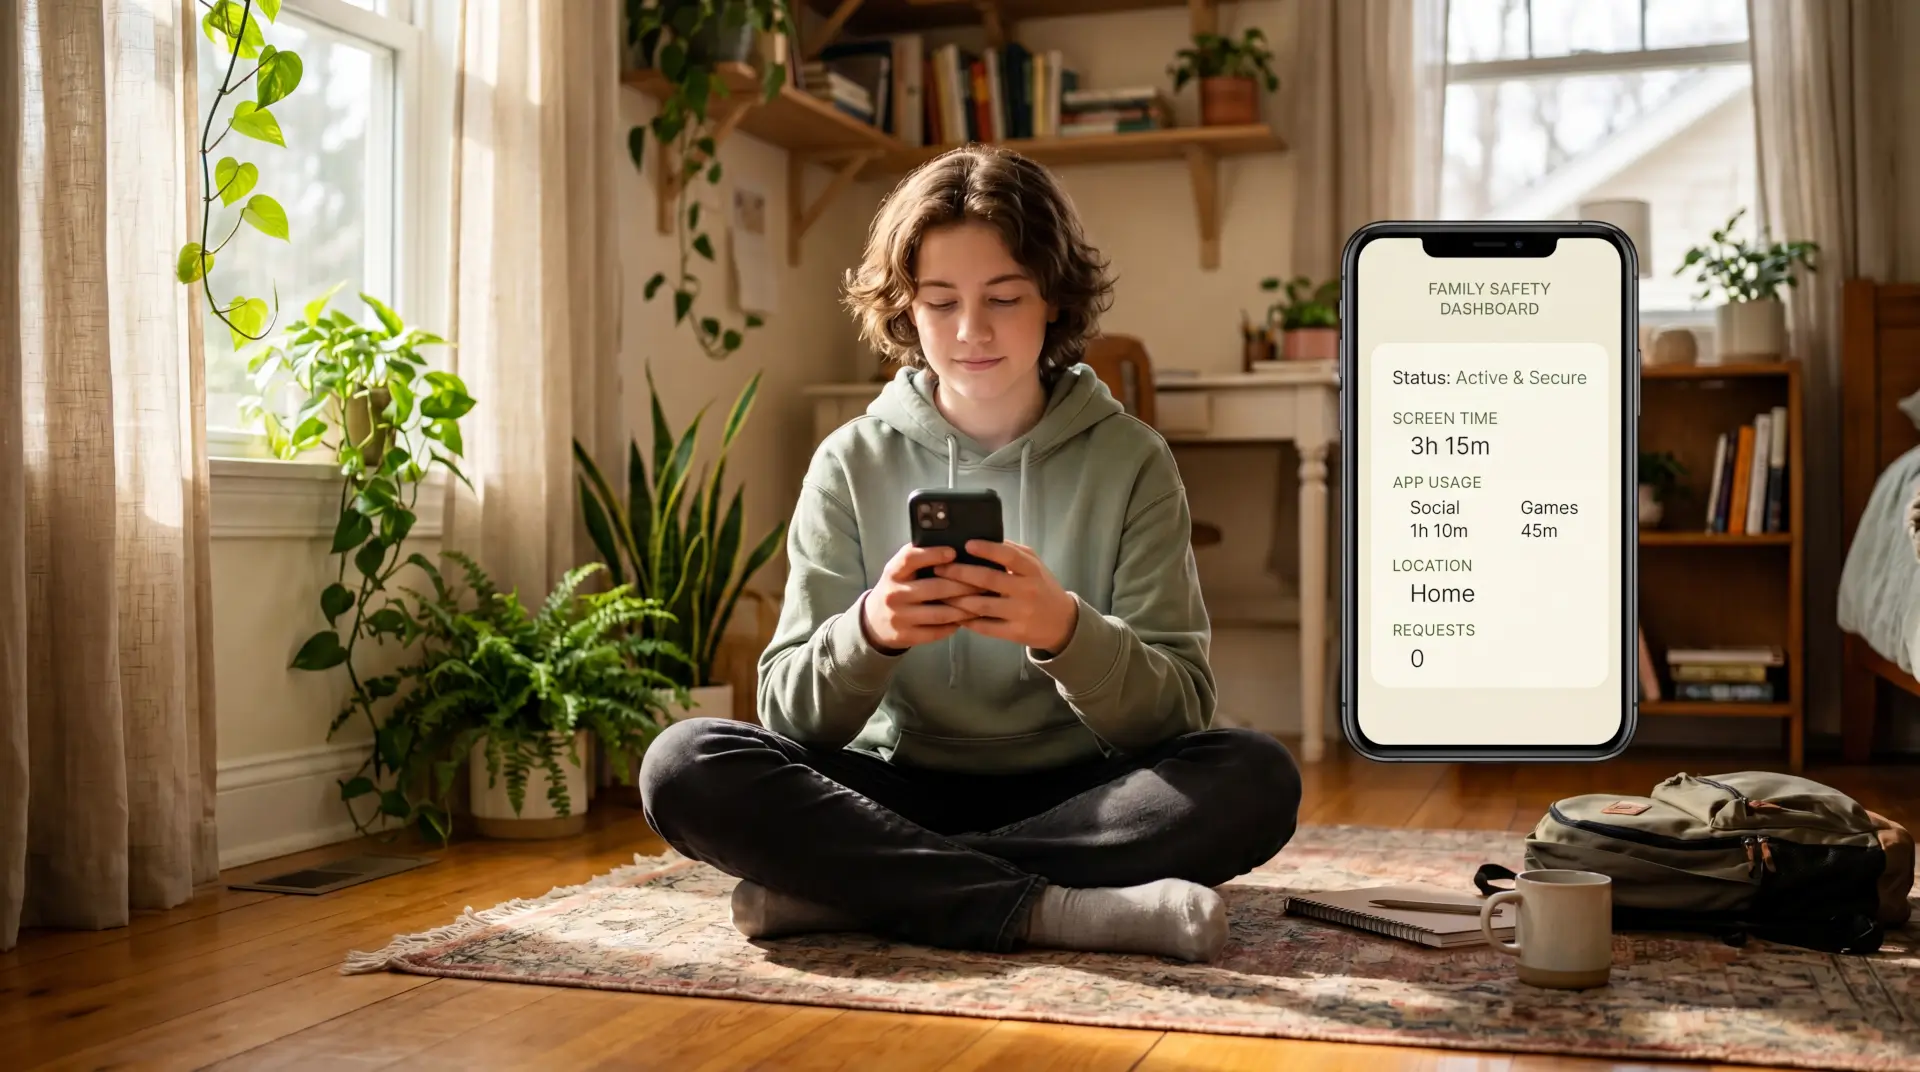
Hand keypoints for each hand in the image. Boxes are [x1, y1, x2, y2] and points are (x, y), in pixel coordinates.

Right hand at [860, 544, 982, 652]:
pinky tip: (967, 619)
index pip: (911, 559)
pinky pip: (936, 632)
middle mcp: (894, 594)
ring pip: (940, 614)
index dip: (933, 554)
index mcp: (893, 572)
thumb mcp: (900, 571)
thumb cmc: (897, 588)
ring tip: (982, 602)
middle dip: (963, 585)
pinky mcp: (906, 637)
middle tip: (985, 582)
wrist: (874, 622)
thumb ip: (918, 558)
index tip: (954, 552)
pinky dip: (954, 625)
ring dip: (964, 608)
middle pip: (934, 588)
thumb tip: (952, 544)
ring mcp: (899, 618)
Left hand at [934, 540, 1078, 653]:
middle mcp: (1027, 590)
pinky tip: (952, 613)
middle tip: (939, 568)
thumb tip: (986, 538)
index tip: (966, 544)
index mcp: (1032, 570)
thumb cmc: (1042, 588)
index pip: (1009, 556)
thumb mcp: (1035, 566)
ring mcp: (1021, 613)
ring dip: (957, 598)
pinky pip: (985, 627)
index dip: (987, 549)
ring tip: (938, 591)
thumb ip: (1014, 552)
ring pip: (982, 605)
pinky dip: (966, 620)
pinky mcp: (1015, 633)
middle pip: (988, 580)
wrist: (1062, 623)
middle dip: (960, 573)